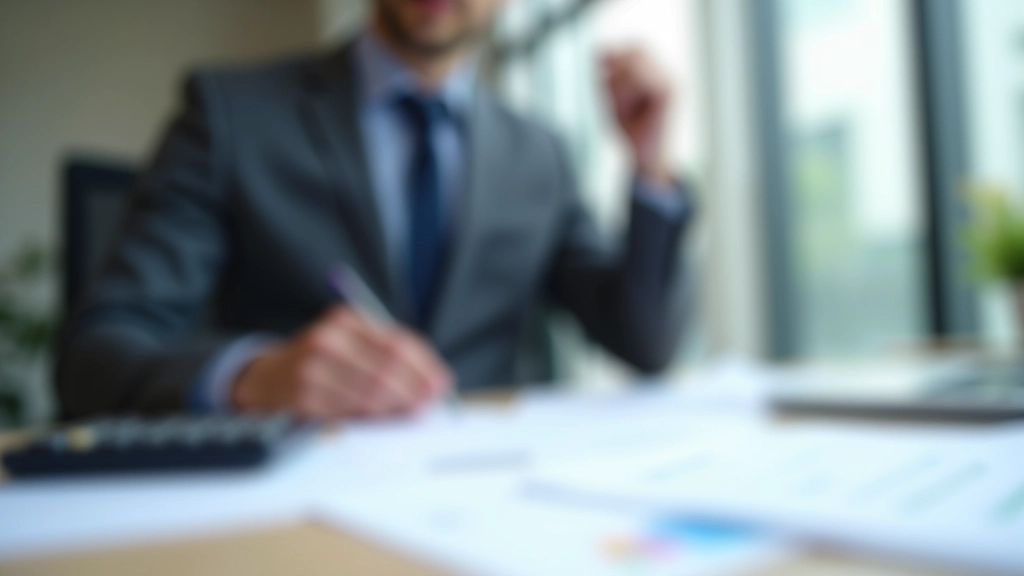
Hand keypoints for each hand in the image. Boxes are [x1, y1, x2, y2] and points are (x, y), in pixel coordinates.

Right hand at [230, 306, 452, 419]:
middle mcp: (328, 339)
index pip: (396, 343)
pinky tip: (383, 420)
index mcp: (346, 320)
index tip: (442, 384)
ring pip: (369, 394)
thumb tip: (433, 382)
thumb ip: (390, 356)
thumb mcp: (353, 344)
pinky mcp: (302, 396)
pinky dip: (371, 418)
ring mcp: (312, 367)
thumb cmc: (325, 360)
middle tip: (430, 405)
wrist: (271, 375)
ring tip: (412, 415)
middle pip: (385, 369)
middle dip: (413, 391)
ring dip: (396, 408)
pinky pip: (348, 411)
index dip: (423, 367)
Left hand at [603, 48, 673, 186]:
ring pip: (634, 66)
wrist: (645, 158)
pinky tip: (630, 110)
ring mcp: (670, 81)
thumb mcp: (612, 97)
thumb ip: (606, 74)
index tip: (603, 78)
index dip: (615, 56)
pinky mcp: (669, 92)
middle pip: (634, 51)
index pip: (634, 47)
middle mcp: (666, 73)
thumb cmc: (631, 130)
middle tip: (616, 100)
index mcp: (656, 73)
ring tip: (624, 108)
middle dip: (617, 74)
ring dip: (620, 86)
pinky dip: (626, 95)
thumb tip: (598, 49)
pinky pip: (640, 80)